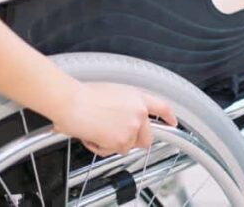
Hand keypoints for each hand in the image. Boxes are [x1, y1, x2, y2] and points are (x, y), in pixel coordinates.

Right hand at [52, 82, 176, 156]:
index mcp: (137, 97)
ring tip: (96, 129)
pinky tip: (92, 134)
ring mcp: (132, 127)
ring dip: (111, 143)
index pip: (162, 107)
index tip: (172, 122)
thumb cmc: (83, 95)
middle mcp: (139, 112)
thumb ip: (125, 106)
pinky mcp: (122, 141)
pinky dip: (100, 147)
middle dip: (133, 141)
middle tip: (115, 136)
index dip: (168, 117)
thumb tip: (122, 118)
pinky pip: (111, 151)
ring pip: (126, 146)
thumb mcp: (112, 93)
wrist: (72, 102)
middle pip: (146, 138)